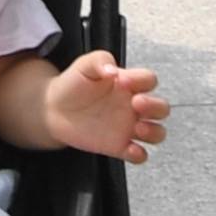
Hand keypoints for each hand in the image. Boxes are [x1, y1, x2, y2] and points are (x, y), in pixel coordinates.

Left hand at [42, 48, 168, 164]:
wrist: (53, 108)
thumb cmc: (73, 84)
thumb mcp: (84, 65)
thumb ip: (100, 60)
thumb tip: (113, 69)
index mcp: (128, 84)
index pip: (149, 80)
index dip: (143, 80)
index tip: (124, 80)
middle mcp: (132, 106)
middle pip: (161, 108)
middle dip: (155, 107)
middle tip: (137, 103)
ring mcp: (128, 127)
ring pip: (157, 133)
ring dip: (154, 132)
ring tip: (138, 128)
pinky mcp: (119, 145)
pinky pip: (139, 154)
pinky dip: (140, 155)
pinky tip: (131, 149)